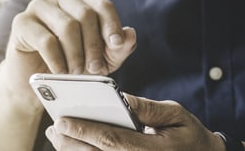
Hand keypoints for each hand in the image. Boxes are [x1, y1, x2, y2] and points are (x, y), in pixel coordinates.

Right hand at [0, 0, 136, 108]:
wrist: (35, 81)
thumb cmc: (71, 63)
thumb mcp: (102, 59)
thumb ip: (118, 48)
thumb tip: (130, 34)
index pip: (102, 5)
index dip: (111, 26)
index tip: (116, 45)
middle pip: (85, 14)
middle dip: (93, 45)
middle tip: (95, 68)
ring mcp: (37, 6)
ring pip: (67, 25)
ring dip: (76, 54)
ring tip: (76, 72)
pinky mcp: (21, 22)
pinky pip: (46, 39)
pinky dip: (57, 60)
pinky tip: (60, 72)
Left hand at [44, 94, 223, 150]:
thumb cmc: (189, 135)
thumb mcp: (175, 115)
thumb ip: (147, 108)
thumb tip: (122, 98)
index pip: (111, 140)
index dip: (84, 130)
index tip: (63, 120)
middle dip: (71, 142)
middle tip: (55, 128)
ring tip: (58, 138)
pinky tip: (74, 148)